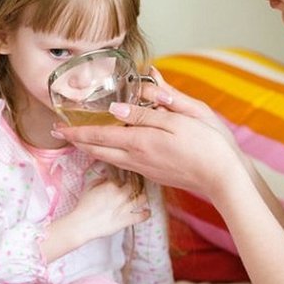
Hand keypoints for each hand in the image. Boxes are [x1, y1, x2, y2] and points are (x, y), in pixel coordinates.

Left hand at [52, 70, 244, 198]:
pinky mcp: (155, 174)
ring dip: (91, 148)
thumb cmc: (207, 143)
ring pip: (109, 158)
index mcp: (141, 141)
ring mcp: (146, 169)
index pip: (99, 135)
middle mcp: (138, 158)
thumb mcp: (180, 118)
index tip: (59, 126)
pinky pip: (122, 163)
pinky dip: (108, 154)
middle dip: (77, 141)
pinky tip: (110, 150)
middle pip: (98, 150)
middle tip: (60, 133)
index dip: (77, 131)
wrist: (224, 177)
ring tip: (79, 140)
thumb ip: (148, 110)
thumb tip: (118, 105)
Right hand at [70, 179, 149, 240]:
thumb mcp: (90, 186)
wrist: (82, 224)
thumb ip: (101, 179)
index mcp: (112, 184)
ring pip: (142, 198)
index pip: (125, 176)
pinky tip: (147, 212)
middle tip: (137, 186)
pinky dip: (146, 214)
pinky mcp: (126, 220)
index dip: (128, 177)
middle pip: (136, 185)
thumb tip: (109, 176)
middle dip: (138, 185)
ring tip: (141, 197)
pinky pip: (142, 216)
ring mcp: (125, 207)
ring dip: (143, 197)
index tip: (129, 178)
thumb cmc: (84, 205)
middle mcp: (121, 194)